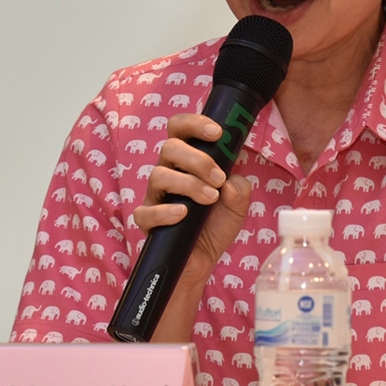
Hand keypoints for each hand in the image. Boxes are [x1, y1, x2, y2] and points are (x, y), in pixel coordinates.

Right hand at [131, 113, 251, 340]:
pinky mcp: (146, 221)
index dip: (195, 124)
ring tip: (210, 199)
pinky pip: (146, 211)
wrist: (203, 261)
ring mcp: (155, 197)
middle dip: (197, 159)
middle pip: (169, 147)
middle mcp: (168, 173)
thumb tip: (230, 184)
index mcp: (186, 162)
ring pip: (158, 175)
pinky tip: (184, 214)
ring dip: (189, 184)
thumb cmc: (215, 226)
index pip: (180, 130)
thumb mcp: (237, 206)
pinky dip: (166, 211)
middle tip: (218, 178)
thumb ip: (240, 190)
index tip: (217, 133)